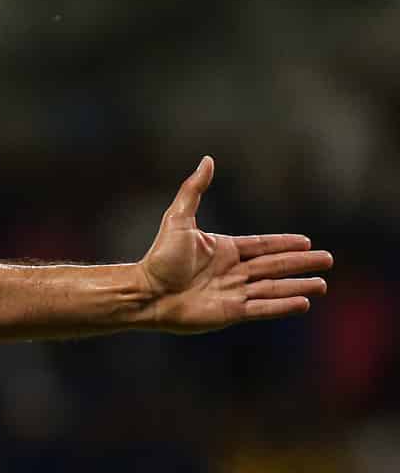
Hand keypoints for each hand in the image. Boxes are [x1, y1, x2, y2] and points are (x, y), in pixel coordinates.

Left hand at [138, 156, 332, 331]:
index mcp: (224, 250)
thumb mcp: (178, 219)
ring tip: (322, 285)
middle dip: (301, 263)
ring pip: (274, 288)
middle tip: (327, 260)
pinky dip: (283, 306)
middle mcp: (232, 271)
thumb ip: (194, 190)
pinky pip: (263, 308)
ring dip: (298, 286)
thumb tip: (207, 159)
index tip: (306, 241)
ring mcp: (233, 292)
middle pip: (274, 266)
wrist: (145, 292)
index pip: (262, 245)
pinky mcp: (231, 312)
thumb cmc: (159, 258)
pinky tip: (303, 303)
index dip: (284, 244)